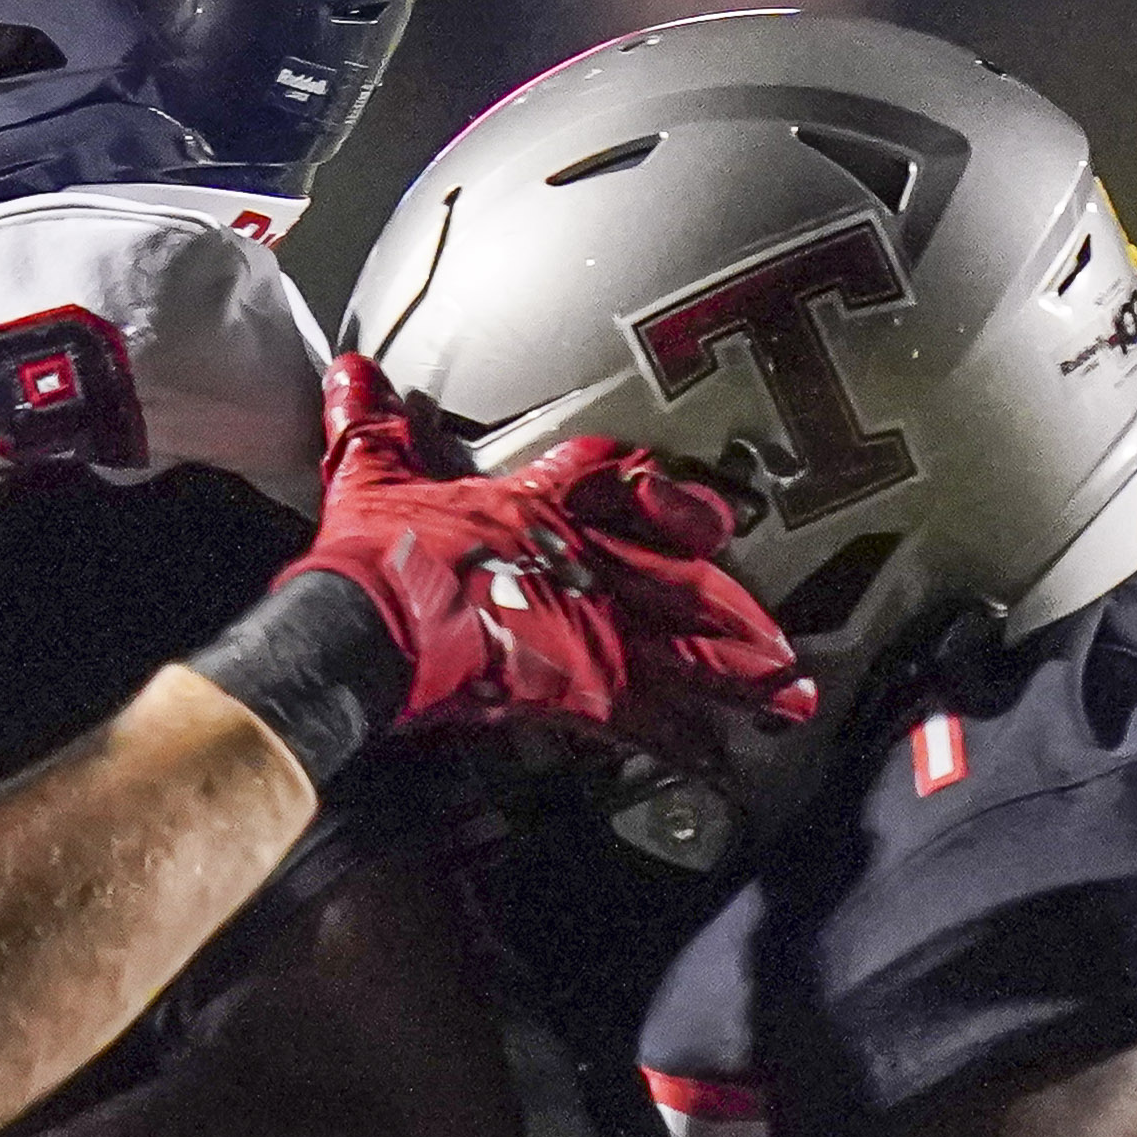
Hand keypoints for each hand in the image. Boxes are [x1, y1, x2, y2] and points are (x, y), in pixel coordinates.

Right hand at [286, 359, 812, 756]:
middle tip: (777, 634)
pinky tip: (726, 766)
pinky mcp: (587, 684)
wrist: (367, 623)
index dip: (654, 491)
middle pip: (682, 574)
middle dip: (731, 605)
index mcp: (540, 506)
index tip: (691, 508)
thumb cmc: (373, 553)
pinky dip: (694, 746)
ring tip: (789, 698)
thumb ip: (369, 425)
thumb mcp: (369, 474)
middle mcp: (585, 561)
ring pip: (691, 645)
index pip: (615, 477)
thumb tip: (347, 371)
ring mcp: (595, 623)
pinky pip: (656, 720)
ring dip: (742, 673)